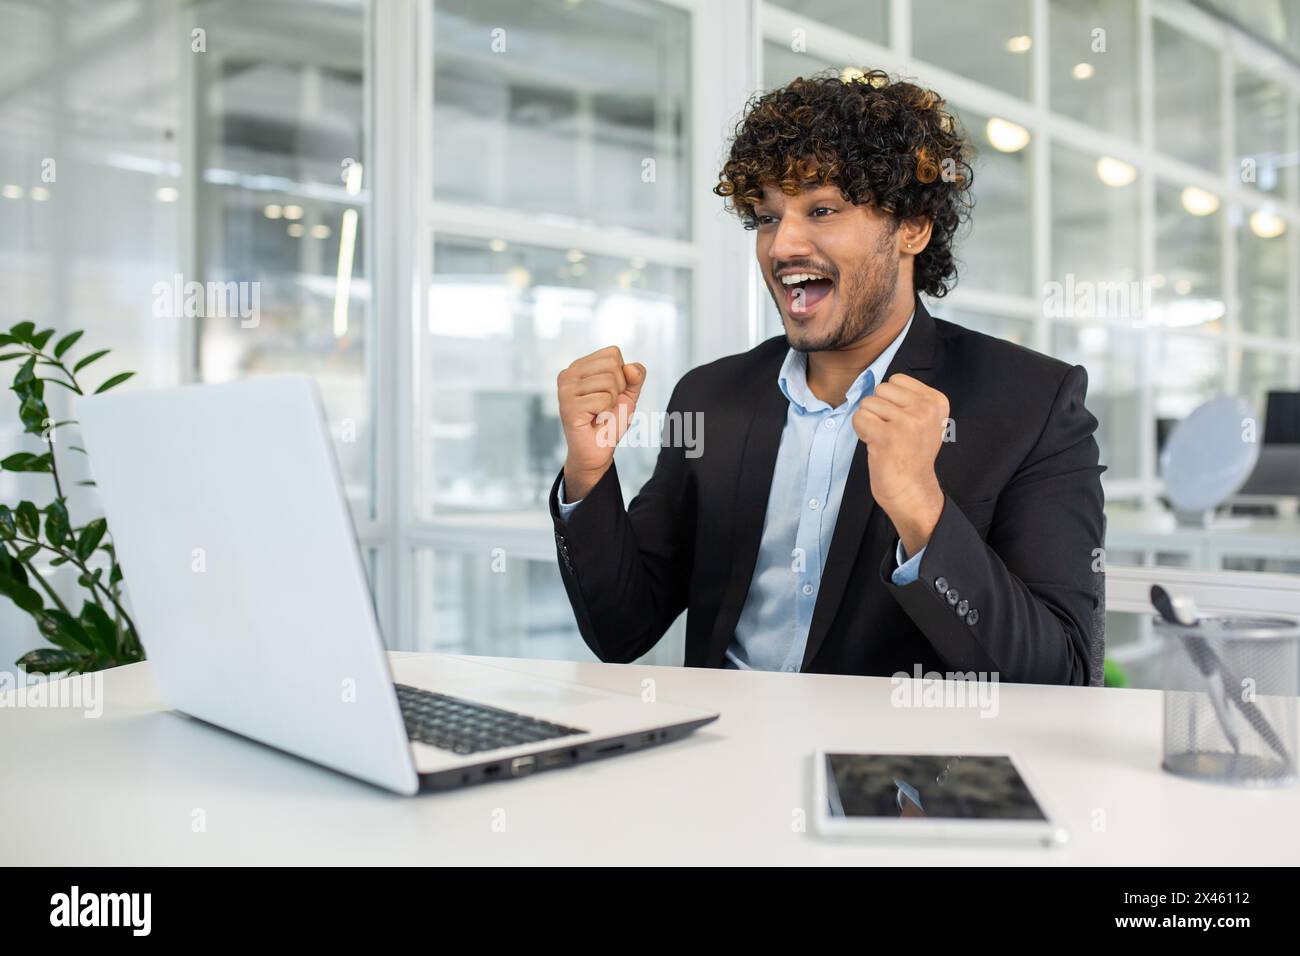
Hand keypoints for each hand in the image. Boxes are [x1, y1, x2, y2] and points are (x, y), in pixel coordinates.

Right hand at [557, 346, 645, 498]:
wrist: (598, 450)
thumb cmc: (610, 421)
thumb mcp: (629, 393)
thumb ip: (636, 375)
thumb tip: (629, 368)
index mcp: (579, 366)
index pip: (613, 353)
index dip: (621, 375)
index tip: (610, 393)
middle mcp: (568, 374)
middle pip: (612, 365)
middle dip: (618, 389)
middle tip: (605, 405)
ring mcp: (565, 389)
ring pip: (609, 382)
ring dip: (611, 403)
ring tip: (598, 413)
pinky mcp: (568, 406)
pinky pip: (603, 399)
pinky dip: (605, 413)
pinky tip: (594, 421)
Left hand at [852, 373, 947, 557]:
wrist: (912, 490)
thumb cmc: (911, 454)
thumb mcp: (923, 420)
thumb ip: (908, 398)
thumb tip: (876, 380)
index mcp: (936, 401)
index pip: (896, 379)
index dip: (891, 401)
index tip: (902, 423)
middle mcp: (925, 409)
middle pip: (880, 389)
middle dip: (878, 410)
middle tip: (891, 433)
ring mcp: (908, 422)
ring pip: (867, 403)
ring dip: (869, 422)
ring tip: (885, 441)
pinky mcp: (888, 436)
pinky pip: (859, 418)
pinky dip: (861, 431)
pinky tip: (876, 445)